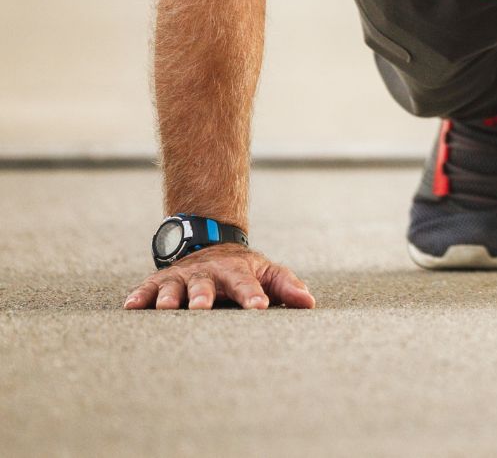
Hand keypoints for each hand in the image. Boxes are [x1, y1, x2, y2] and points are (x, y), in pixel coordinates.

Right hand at [123, 243, 315, 310]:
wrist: (211, 244)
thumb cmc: (243, 270)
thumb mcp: (267, 272)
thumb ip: (286, 286)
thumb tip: (309, 303)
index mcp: (237, 272)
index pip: (247, 284)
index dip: (253, 296)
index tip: (259, 308)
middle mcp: (208, 273)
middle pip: (206, 284)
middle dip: (203, 295)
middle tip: (202, 308)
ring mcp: (182, 277)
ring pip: (174, 286)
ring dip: (169, 297)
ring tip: (165, 308)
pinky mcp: (160, 282)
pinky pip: (147, 289)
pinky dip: (139, 296)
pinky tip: (131, 306)